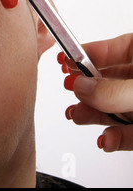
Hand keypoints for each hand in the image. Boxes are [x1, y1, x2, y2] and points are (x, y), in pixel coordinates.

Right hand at [58, 33, 132, 151]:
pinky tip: (106, 140)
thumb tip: (80, 87)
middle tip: (70, 92)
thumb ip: (113, 91)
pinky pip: (127, 133)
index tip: (63, 61)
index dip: (83, 55)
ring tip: (78, 116)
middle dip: (84, 91)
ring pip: (111, 108)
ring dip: (91, 115)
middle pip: (104, 82)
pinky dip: (114, 139)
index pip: (108, 50)